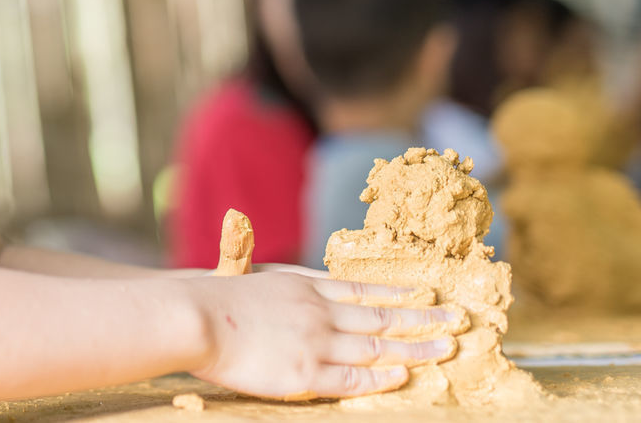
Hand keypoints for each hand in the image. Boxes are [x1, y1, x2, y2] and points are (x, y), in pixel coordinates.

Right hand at [188, 271, 460, 400]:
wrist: (196, 317)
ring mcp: (315, 340)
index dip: (396, 292)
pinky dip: (381, 375)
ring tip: (446, 347)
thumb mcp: (253, 279)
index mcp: (303, 285)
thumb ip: (279, 282)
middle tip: (456, 319)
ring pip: (377, 345)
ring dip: (415, 347)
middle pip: (381, 315)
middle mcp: (317, 309)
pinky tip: (402, 374)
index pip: (361, 288)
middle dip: (421, 318)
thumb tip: (286, 274)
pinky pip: (353, 376)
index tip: (424, 293)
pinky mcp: (305, 372)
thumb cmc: (214, 300)